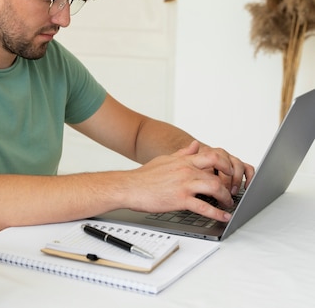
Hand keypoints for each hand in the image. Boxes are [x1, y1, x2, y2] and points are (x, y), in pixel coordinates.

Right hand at [126, 141, 250, 221]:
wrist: (129, 187)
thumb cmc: (144, 175)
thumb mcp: (165, 159)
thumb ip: (183, 153)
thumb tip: (195, 145)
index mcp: (184, 161)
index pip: (213, 156)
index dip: (227, 164)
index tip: (231, 172)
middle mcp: (186, 170)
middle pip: (218, 173)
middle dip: (230, 184)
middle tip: (232, 192)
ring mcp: (184, 184)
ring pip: (215, 188)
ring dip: (226, 198)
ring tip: (228, 204)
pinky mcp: (180, 199)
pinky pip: (204, 207)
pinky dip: (217, 213)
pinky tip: (223, 216)